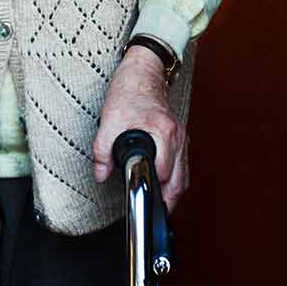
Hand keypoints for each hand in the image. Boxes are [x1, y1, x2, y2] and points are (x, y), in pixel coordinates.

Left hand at [92, 46, 188, 210]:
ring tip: (160, 206)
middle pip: (180, 181)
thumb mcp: (109, 121)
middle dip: (168, 200)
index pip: (163, 173)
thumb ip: (102, 151)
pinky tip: (165, 186)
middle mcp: (176, 136)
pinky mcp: (179, 136)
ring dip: (174, 192)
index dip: (154, 189)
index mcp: (162, 133)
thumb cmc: (129, 92)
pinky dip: (176, 179)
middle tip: (155, 213)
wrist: (143, 72)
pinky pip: (182, 165)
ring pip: (184, 176)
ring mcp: (181, 136)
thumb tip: (102, 174)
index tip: (146, 200)